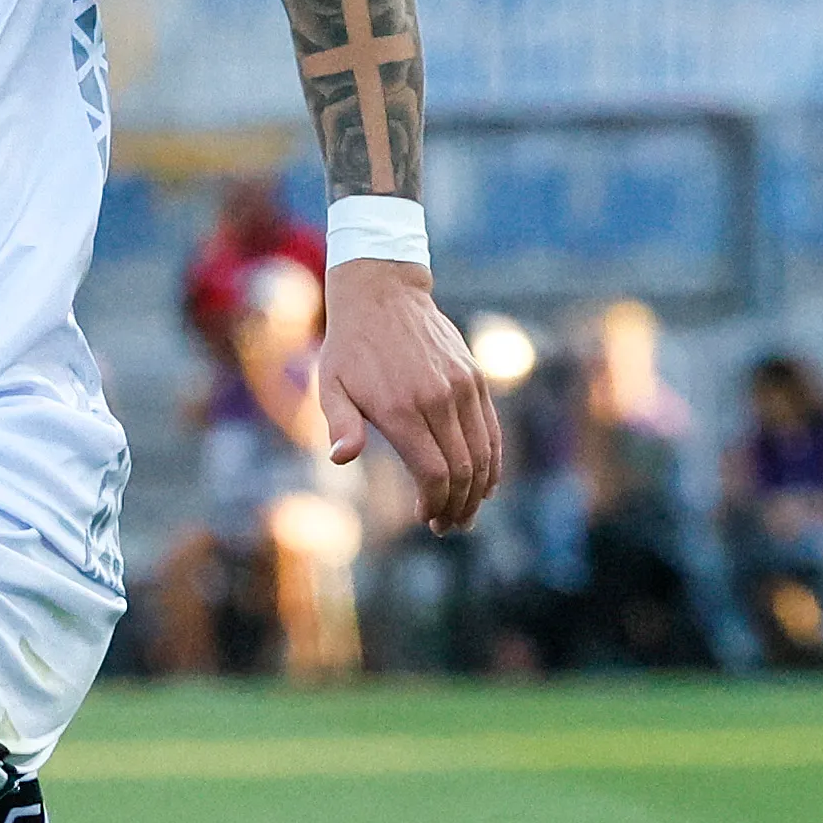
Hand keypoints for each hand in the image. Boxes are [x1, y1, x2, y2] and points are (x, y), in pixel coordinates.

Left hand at [318, 258, 499, 532]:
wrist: (382, 296)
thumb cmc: (349, 348)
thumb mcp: (330, 385)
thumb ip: (339, 424)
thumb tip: (342, 459)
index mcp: (400, 408)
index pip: (432, 472)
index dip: (434, 503)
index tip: (427, 519)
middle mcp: (437, 399)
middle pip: (462, 469)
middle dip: (458, 505)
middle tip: (448, 526)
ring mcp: (461, 387)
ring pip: (483, 453)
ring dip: (479, 490)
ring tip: (466, 513)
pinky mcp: (474, 378)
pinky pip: (490, 429)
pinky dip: (493, 461)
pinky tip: (485, 483)